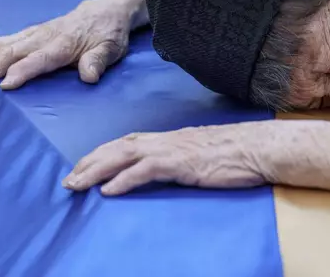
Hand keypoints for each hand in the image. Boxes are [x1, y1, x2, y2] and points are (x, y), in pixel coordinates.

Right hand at [0, 0, 146, 104]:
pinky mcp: (26, 36)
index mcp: (63, 43)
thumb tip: (89, 75)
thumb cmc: (107, 34)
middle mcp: (42, 37)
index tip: (4, 87)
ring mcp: (31, 34)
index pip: (38, 58)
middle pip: (8, 52)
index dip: (21, 71)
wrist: (104, 12)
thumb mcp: (111, 49)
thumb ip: (99, 61)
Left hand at [62, 120, 329, 195]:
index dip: (104, 153)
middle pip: (119, 146)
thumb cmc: (238, 154)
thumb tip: (170, 169)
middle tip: (69, 179)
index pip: (129, 142)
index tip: (84, 165)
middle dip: (91, 162)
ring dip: (97, 170)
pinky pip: (147, 170)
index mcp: (172, 138)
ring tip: (76, 184)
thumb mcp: (205, 155)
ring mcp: (174, 149)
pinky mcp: (183, 163)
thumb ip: (185, 159)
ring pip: (125, 155)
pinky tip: (108, 191)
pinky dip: (124, 179)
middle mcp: (168, 140)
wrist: (261, 147)